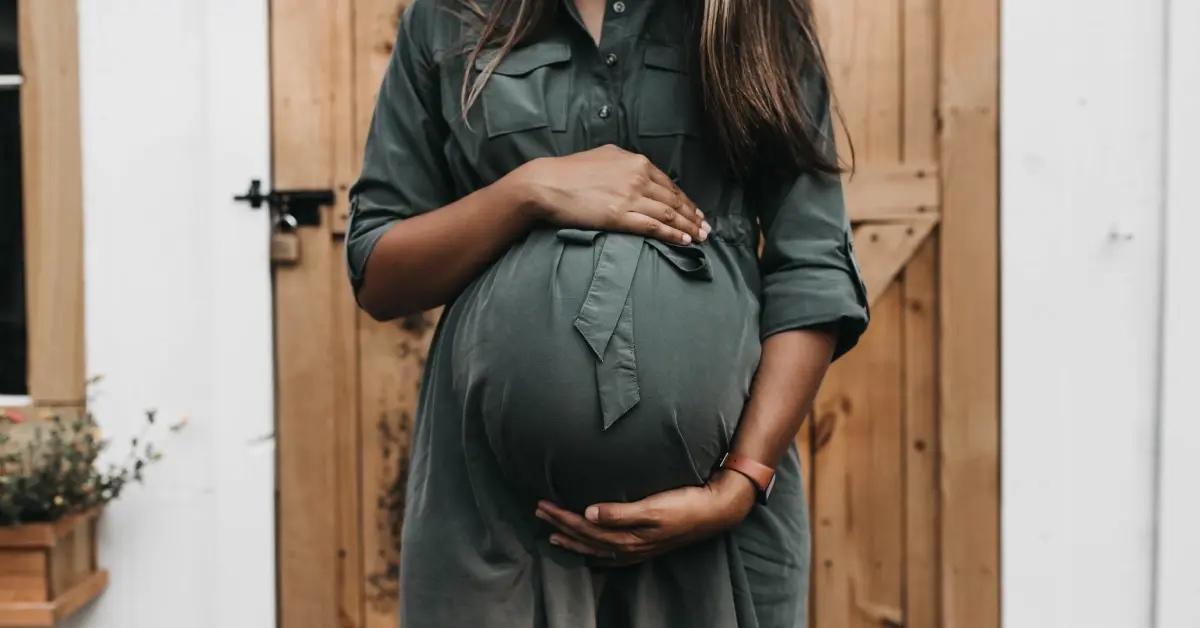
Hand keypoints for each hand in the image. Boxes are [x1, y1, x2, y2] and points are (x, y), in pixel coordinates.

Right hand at [511, 144, 710, 244]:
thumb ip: (624, 163)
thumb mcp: (603, 156)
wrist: (546, 184)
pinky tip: (684, 241)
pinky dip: (672, 234)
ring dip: (688, 226)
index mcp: (635, 161)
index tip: (695, 211)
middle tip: (707, 228)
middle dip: (692, 215)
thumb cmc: (569, 172)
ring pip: (668, 213)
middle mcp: (637, 176)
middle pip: (673, 199)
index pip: (669, 183)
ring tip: (701, 237)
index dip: (685, 200)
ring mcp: (630, 196)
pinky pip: (653, 226)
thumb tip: (638, 169)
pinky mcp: (620, 215)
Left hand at [534, 469, 756, 565]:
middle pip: (586, 539)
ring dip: (573, 540)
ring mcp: (638, 549)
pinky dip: (596, 554)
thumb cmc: (685, 504)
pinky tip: (591, 555)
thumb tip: (587, 513)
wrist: (716, 511)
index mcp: (627, 536)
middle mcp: (629, 547)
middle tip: (538, 512)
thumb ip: (620, 512)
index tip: (542, 504)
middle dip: (561, 526)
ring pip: (596, 548)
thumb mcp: (653, 506)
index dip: (562, 517)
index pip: (585, 528)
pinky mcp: (647, 546)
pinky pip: (612, 556)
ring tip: (553, 534)